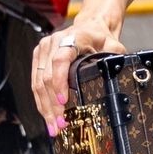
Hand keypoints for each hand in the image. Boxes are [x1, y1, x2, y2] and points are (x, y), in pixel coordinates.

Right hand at [31, 16, 124, 134]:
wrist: (91, 27)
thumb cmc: (102, 38)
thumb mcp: (113, 47)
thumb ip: (115, 59)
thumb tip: (116, 77)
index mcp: (73, 37)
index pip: (60, 60)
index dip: (59, 82)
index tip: (63, 101)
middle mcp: (54, 42)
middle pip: (46, 76)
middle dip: (52, 104)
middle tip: (60, 124)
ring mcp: (43, 49)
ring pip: (38, 82)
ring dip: (45, 107)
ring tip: (53, 126)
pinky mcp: (38, 57)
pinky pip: (35, 82)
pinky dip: (41, 101)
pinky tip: (47, 115)